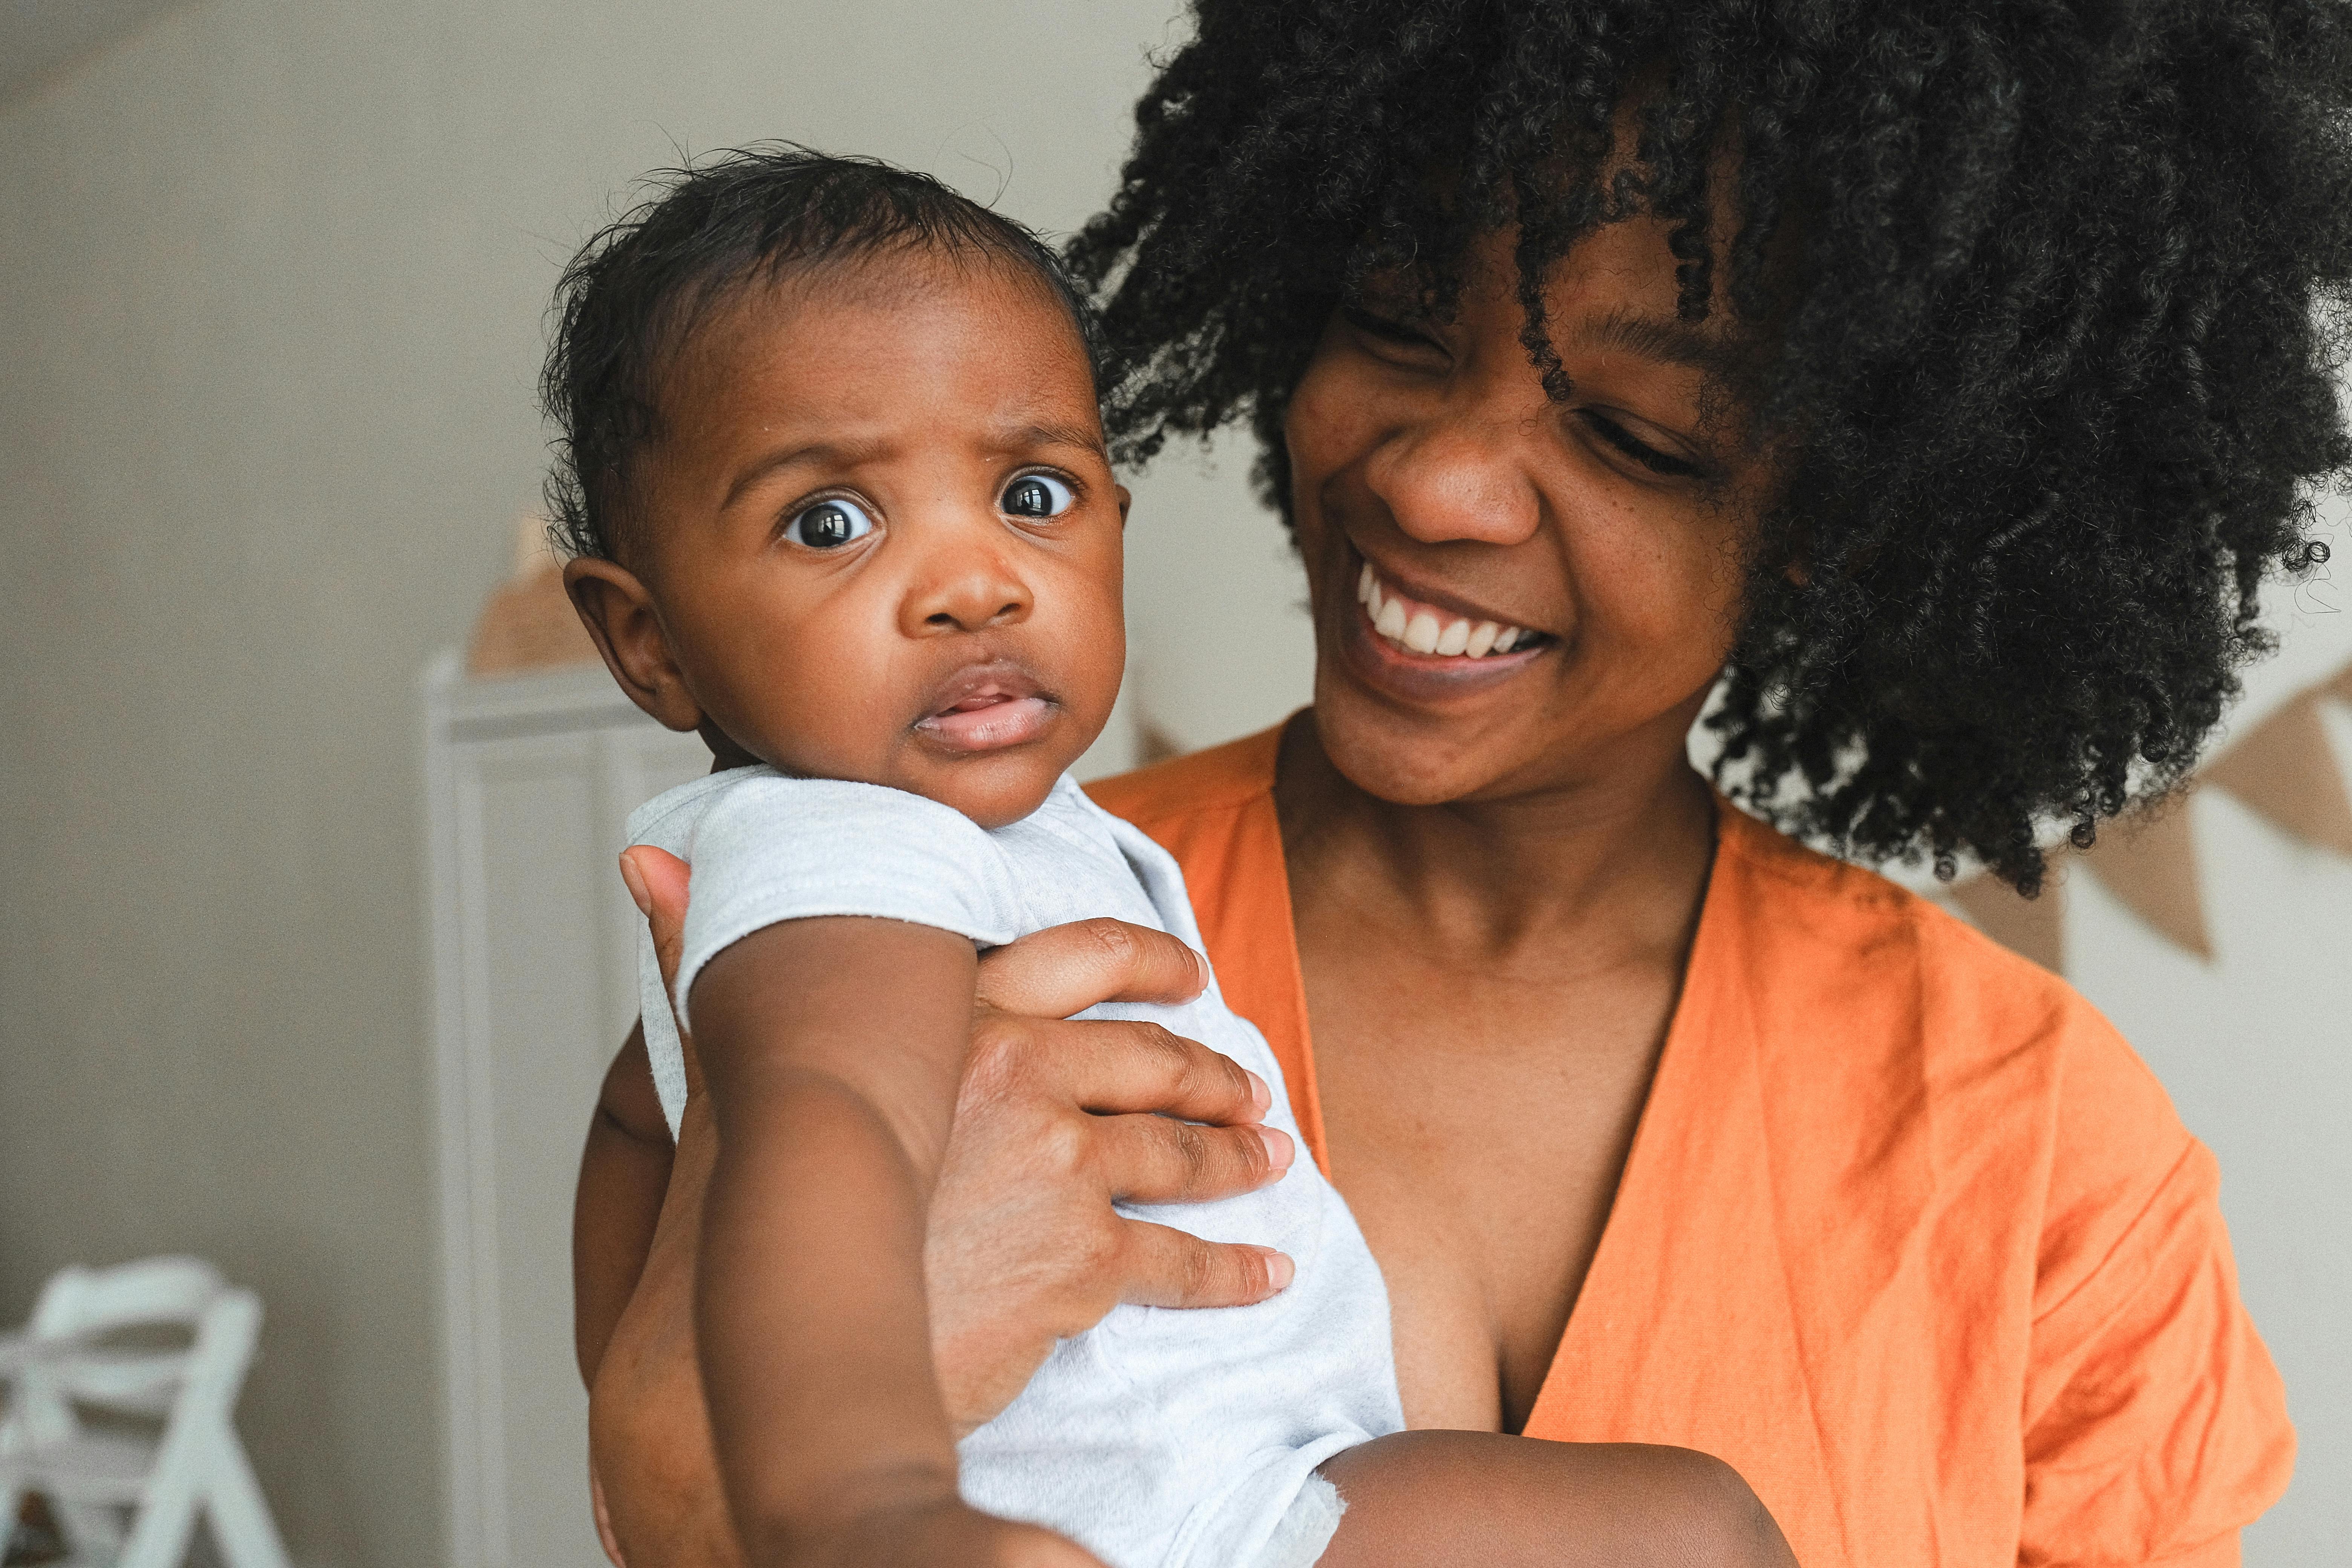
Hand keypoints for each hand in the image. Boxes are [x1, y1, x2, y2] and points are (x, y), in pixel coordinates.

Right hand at [590, 847, 1294, 1562]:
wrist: (770, 1355)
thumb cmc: (747, 1218)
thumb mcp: (733, 1075)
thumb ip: (710, 961)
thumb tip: (652, 862)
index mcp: (951, 1020)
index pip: (1079, 955)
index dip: (1147, 961)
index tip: (1189, 973)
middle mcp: (1017, 1075)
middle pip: (1151, 1058)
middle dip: (1214, 1075)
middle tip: (1249, 1089)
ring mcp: (1055, 1167)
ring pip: (1178, 1151)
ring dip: (1236, 1160)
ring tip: (1267, 1163)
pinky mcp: (1079, 1263)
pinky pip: (1181, 1260)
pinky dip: (1233, 1268)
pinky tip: (1265, 1269)